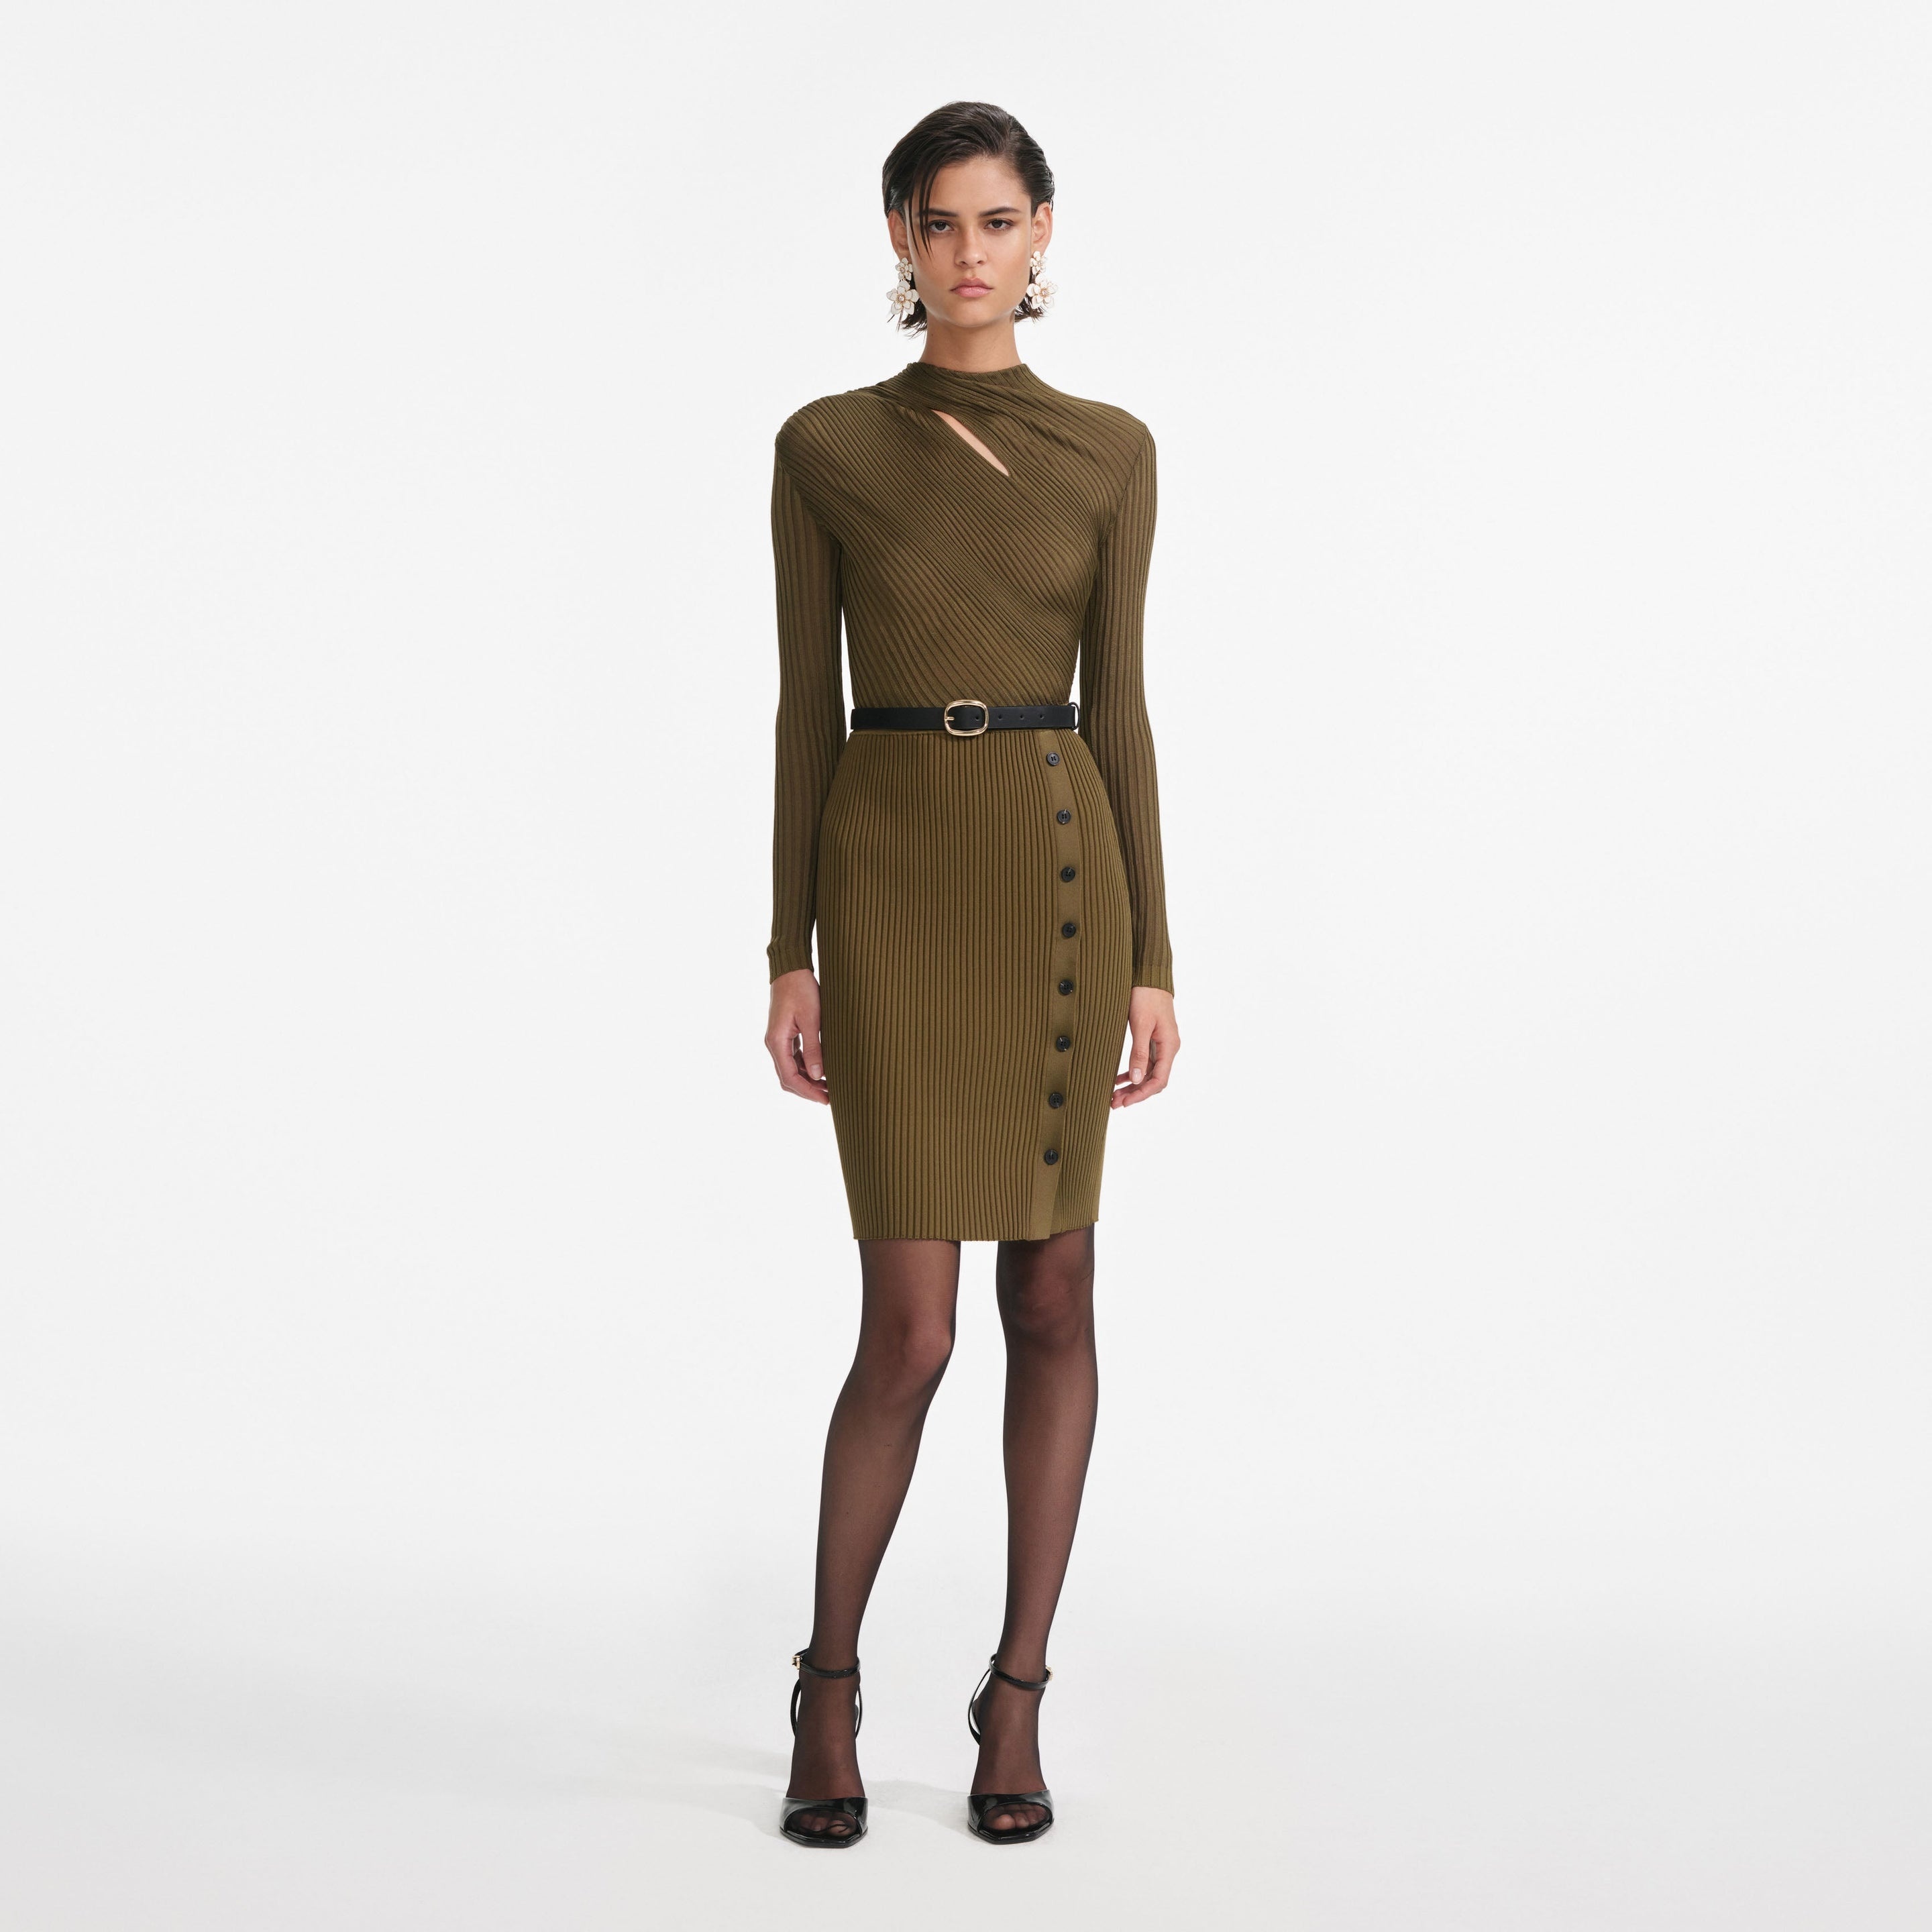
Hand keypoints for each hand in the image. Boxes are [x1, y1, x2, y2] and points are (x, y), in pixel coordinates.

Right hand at [767, 969, 829, 1103]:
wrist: (790, 969)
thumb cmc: (801, 990)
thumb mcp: (811, 1019)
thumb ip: (813, 1048)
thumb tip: (817, 1074)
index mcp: (776, 1042)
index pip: (789, 1077)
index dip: (808, 1091)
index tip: (825, 1100)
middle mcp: (773, 1044)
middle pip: (787, 1078)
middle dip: (808, 1090)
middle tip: (830, 1097)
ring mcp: (778, 1040)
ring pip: (790, 1069)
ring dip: (808, 1080)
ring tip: (829, 1086)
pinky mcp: (785, 1035)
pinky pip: (793, 1058)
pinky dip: (805, 1068)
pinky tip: (821, 1070)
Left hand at [1112, 986, 1178, 1107]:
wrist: (1149, 976)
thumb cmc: (1146, 996)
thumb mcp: (1141, 1025)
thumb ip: (1139, 1052)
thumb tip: (1136, 1079)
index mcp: (1169, 1046)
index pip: (1159, 1080)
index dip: (1142, 1094)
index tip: (1125, 1102)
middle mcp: (1168, 1048)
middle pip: (1153, 1080)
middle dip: (1135, 1093)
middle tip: (1113, 1103)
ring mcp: (1161, 1044)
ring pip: (1147, 1073)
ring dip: (1132, 1085)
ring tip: (1113, 1095)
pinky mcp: (1153, 1039)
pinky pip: (1144, 1062)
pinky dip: (1132, 1072)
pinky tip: (1118, 1079)